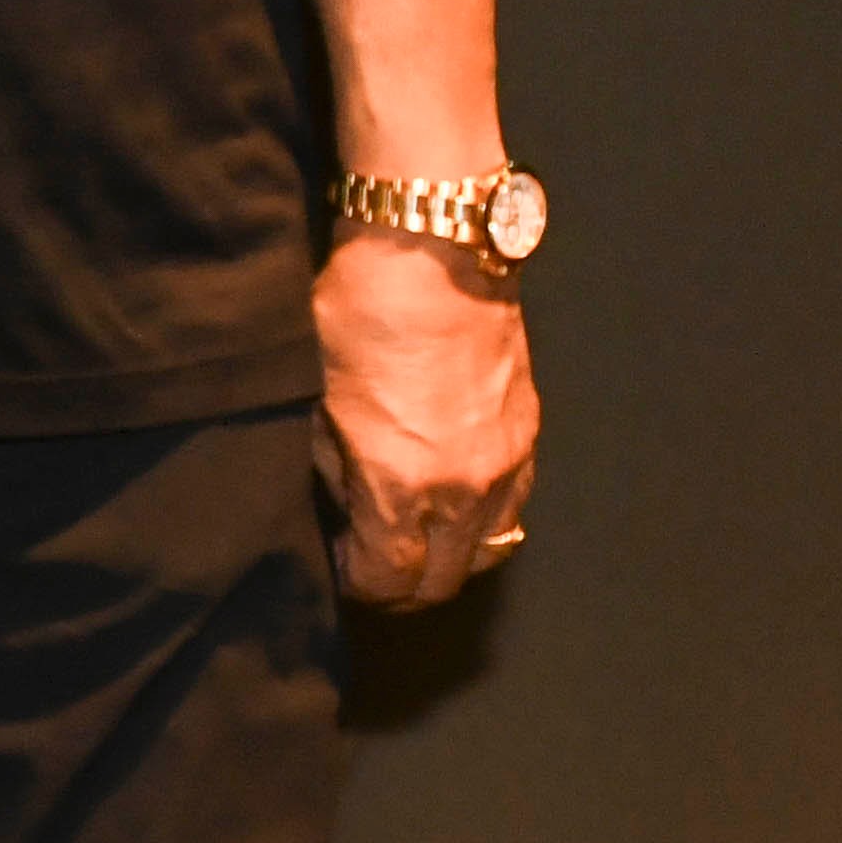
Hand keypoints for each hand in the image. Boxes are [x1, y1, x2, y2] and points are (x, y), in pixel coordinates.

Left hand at [307, 230, 539, 608]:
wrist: (431, 253)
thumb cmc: (357, 316)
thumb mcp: (312, 398)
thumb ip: (329, 470)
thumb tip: (342, 509)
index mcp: (402, 484)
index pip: (388, 579)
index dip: (359, 587)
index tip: (341, 572)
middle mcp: (464, 487)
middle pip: (442, 582)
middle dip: (403, 589)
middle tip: (373, 569)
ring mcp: (505, 462)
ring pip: (487, 551)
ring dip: (449, 559)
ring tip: (414, 541)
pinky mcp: (529, 433)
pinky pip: (515, 507)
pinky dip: (484, 520)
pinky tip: (453, 502)